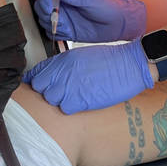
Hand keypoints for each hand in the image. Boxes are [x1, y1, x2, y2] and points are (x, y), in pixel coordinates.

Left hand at [23, 41, 153, 112]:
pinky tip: (79, 104)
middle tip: (58, 94)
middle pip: (40, 88)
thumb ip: (65, 66)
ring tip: (71, 99)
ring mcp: (70, 85)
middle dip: (46, 92)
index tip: (42, 86)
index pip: (36, 73)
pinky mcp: (81, 99)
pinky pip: (64, 108)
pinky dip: (70, 108)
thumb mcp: (82, 56)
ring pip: (50, 99)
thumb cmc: (111, 61)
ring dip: (58, 101)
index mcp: (62, 60)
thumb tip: (55, 76)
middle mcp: (63, 72)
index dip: (37, 81)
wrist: (130, 64)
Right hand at [34, 0, 146, 41]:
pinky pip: (52, 33)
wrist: (118, 24)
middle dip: (46, 14)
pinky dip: (56, 34)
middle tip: (60, 18)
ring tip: (66, 26)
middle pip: (41, 6)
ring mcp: (63, 17)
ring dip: (51, 25)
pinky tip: (68, 32)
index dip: (45, 0)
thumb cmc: (107, 6)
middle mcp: (62, 3)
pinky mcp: (66, 30)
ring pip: (44, 20)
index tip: (51, 8)